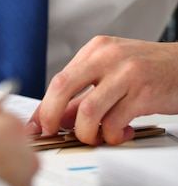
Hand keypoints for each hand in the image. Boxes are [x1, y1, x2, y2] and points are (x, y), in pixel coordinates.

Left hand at [26, 36, 177, 145]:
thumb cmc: (147, 68)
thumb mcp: (112, 71)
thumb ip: (85, 93)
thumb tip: (58, 117)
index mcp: (95, 49)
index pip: (59, 79)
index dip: (44, 106)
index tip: (37, 126)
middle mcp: (107, 57)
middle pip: (63, 86)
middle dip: (51, 116)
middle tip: (53, 133)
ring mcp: (125, 73)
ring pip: (88, 111)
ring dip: (87, 133)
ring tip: (97, 136)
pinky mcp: (142, 93)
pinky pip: (115, 122)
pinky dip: (112, 136)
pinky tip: (120, 133)